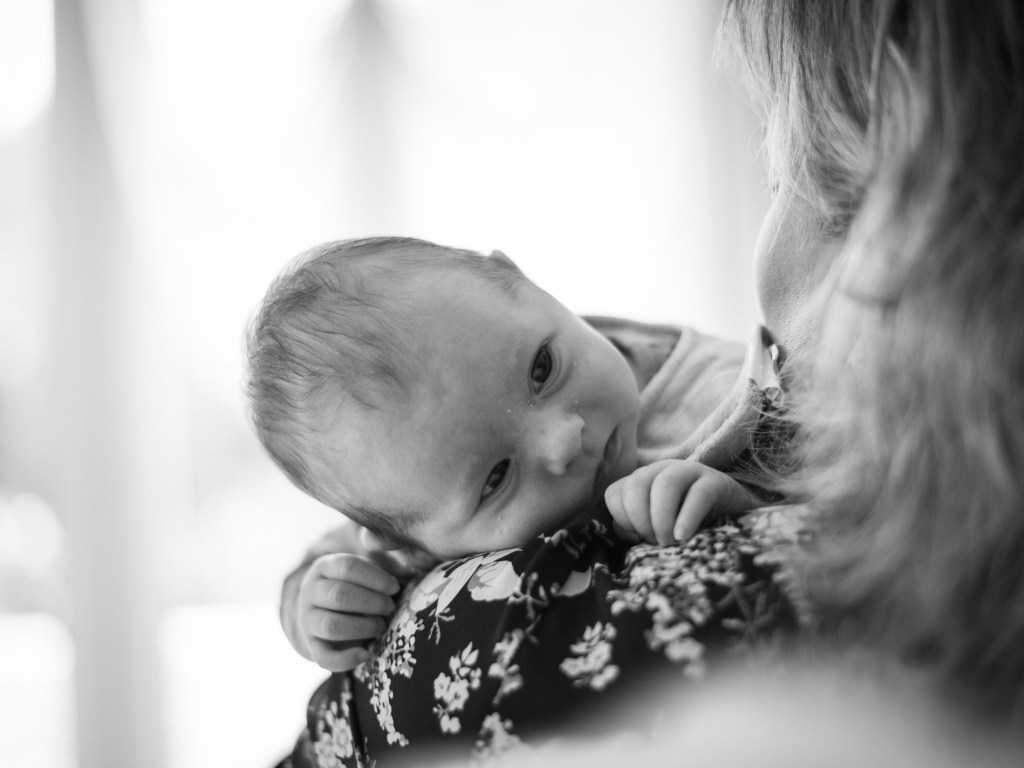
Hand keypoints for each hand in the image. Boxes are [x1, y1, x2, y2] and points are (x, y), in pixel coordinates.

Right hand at [291, 551, 399, 671]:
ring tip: (381, 626)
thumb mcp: (365, 569)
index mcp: (325, 567)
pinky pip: (323, 657)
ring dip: (362, 628)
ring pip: (331, 626)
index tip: (395, 587)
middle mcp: (311, 592)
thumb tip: (409, 573)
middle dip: (371, 603)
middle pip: (339, 595)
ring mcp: (307, 620)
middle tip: (390, 607)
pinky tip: (366, 654)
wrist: (324, 607)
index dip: (375, 577)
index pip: (348, 567)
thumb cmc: (355, 584)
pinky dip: (345, 660)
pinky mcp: (311, 645)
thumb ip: (386, 567)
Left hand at [603, 460, 758, 544]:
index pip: (615, 492)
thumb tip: (627, 534)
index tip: (637, 539)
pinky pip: (698, 494)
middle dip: (639, 519)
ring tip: (668, 542)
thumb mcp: (658, 526)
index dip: (622, 519)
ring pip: (664, 484)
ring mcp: (689, 471)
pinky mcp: (715, 481)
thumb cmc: (689, 524)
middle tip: (654, 542)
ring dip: (661, 518)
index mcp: (643, 480)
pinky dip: (687, 517)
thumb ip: (637, 528)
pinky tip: (683, 536)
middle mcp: (662, 470)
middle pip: (635, 485)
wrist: (735, 516)